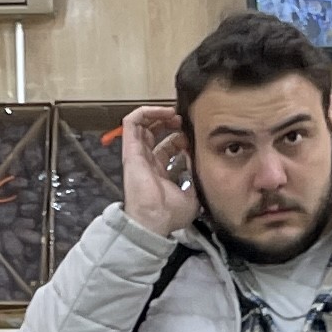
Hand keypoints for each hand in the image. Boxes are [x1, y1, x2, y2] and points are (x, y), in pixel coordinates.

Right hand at [118, 102, 197, 234]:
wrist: (154, 219)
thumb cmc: (170, 214)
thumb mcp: (193, 197)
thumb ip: (196, 180)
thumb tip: (200, 161)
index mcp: (161, 172)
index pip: (168, 148)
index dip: (181, 138)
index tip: (193, 137)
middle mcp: (148, 162)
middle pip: (155, 133)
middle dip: (169, 123)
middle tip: (183, 121)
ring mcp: (138, 155)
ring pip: (143, 125)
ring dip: (158, 115)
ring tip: (173, 113)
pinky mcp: (131, 149)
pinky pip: (132, 122)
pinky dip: (146, 112)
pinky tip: (163, 112)